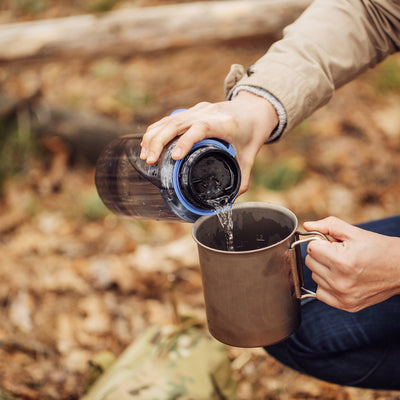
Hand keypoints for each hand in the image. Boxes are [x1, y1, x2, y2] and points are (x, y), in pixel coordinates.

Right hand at [140, 91, 278, 193]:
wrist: (254, 108)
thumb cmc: (252, 131)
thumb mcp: (250, 155)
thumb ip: (242, 178)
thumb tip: (228, 201)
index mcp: (224, 123)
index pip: (200, 128)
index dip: (185, 141)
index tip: (174, 157)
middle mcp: (207, 113)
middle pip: (177, 123)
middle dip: (159, 141)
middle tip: (150, 161)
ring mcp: (198, 110)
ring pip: (169, 120)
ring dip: (154, 136)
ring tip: (145, 156)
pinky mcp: (191, 111)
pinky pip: (169, 118)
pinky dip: (156, 130)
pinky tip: (147, 143)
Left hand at [304, 216, 399, 311]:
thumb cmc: (378, 248)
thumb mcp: (353, 232)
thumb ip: (327, 226)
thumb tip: (307, 226)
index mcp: (342, 261)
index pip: (311, 248)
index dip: (321, 243)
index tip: (332, 244)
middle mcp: (340, 281)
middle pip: (310, 262)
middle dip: (321, 255)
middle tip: (338, 253)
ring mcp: (343, 296)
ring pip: (314, 277)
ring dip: (324, 269)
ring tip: (343, 266)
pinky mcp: (346, 306)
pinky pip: (320, 293)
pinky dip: (326, 285)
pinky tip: (340, 278)